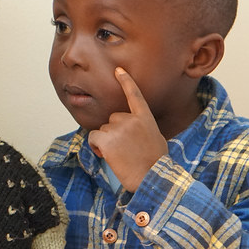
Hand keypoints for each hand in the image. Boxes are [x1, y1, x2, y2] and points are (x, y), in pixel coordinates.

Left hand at [87, 67, 167, 191]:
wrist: (151, 177)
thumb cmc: (155, 163)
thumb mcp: (156, 138)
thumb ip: (143, 127)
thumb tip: (134, 129)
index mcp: (145, 118)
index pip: (134, 95)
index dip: (126, 81)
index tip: (118, 70)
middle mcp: (131, 119)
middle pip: (113, 119)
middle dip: (114, 132)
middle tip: (126, 150)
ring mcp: (118, 128)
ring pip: (102, 130)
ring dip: (106, 142)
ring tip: (120, 155)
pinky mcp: (106, 138)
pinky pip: (93, 138)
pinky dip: (96, 147)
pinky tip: (107, 156)